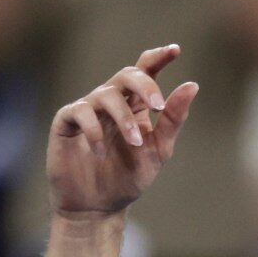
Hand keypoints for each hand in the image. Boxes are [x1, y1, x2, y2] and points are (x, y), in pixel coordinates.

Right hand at [47, 45, 198, 221]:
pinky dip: (94, 130)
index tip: (175, 50)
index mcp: (136, 105)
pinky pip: (80, 112)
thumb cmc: (128, 177)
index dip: (159, 58)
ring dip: (124, 118)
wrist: (98, 206)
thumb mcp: (159, 150)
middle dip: (145, 85)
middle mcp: (112, 102)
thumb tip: (192, 86)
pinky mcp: (66, 123)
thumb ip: (173, 119)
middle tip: (158, 106)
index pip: (146, 71)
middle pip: (127, 74)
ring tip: (135, 144)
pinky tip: (100, 151)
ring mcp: (88, 110)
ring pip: (106, 95)